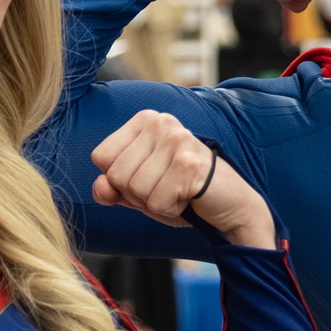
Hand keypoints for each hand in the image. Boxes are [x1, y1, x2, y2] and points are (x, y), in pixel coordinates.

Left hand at [90, 109, 274, 248]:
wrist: (230, 204)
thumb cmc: (183, 192)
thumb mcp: (140, 190)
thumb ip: (113, 188)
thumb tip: (100, 187)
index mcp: (145, 120)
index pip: (101, 157)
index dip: (119, 180)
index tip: (150, 178)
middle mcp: (161, 123)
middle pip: (116, 175)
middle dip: (137, 194)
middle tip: (167, 188)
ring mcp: (177, 141)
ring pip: (135, 189)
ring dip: (156, 203)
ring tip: (178, 192)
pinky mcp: (189, 165)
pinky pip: (156, 202)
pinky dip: (170, 210)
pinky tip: (188, 197)